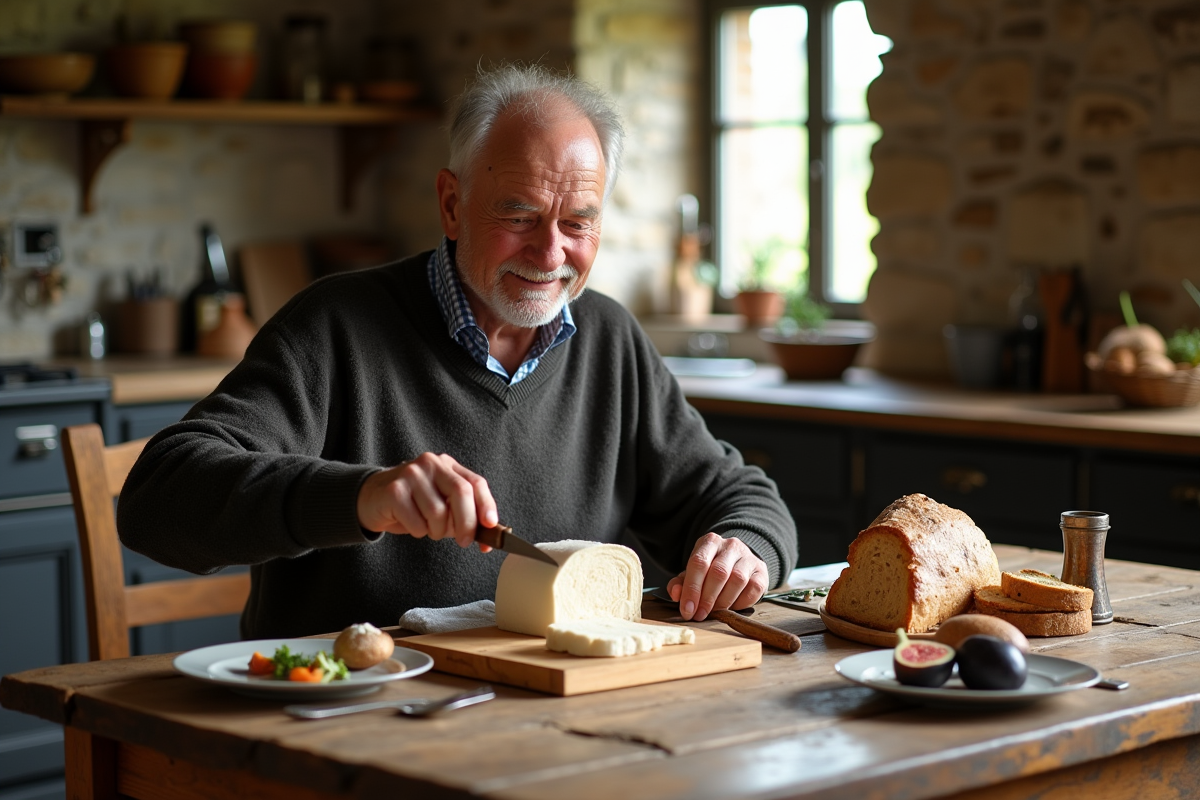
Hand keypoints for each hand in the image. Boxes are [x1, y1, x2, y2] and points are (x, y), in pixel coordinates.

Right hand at [356, 453, 498, 548]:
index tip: (491, 525)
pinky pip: (417, 522)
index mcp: (447, 465)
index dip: (487, 505)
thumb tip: (488, 541)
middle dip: (467, 523)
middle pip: (461, 493)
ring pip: (438, 512)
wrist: (372, 499)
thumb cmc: (413, 504)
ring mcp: (411, 474)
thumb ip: (464, 515)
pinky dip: (418, 532)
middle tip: (465, 542)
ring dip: (437, 531)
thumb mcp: (441, 504)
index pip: (475, 483)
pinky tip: (411, 524)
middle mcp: (431, 464)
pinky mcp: (394, 490)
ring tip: (428, 528)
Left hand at [665, 533, 768, 620]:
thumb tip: (676, 594)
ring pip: (737, 580)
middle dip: (707, 598)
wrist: (739, 561)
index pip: (698, 563)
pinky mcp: (762, 571)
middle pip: (718, 572)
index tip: (687, 609)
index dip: (692, 588)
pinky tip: (731, 607)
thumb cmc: (711, 569)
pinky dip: (740, 603)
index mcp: (710, 542)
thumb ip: (680, 582)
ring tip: (714, 612)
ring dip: (723, 602)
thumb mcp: (693, 572)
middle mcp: (731, 546)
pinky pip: (753, 589)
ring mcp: (748, 557)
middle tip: (699, 615)